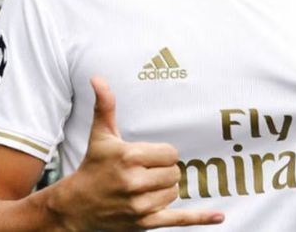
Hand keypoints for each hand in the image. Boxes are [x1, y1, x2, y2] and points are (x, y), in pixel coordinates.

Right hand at [50, 78, 224, 229]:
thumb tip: (98, 78)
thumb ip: (105, 105)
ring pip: (174, 191)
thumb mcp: (100, 135)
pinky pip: (178, 219)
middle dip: (163, 171)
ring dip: (165, 189)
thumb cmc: (92, 166)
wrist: (76, 206)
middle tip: (144, 172)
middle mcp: (135, 182)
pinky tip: (219, 216)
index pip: (171, 153)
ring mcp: (140, 205)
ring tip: (144, 187)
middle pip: (174, 172)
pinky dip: (200, 218)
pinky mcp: (144, 222)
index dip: (162, 154)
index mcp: (128, 157)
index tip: (147, 157)